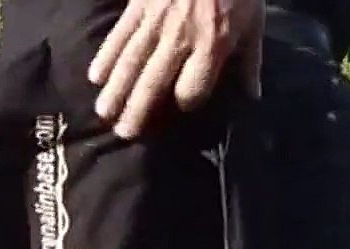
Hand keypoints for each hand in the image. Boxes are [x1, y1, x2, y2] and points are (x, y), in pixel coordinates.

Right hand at [88, 0, 263, 138]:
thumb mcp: (254, 22)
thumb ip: (250, 61)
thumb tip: (253, 96)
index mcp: (213, 44)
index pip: (192, 88)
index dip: (186, 102)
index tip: (182, 107)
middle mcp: (181, 37)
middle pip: (155, 82)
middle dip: (138, 110)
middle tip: (123, 134)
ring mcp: (157, 20)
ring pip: (131, 61)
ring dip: (116, 89)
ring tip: (104, 114)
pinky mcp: (139, 5)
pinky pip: (120, 34)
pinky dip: (106, 56)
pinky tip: (95, 76)